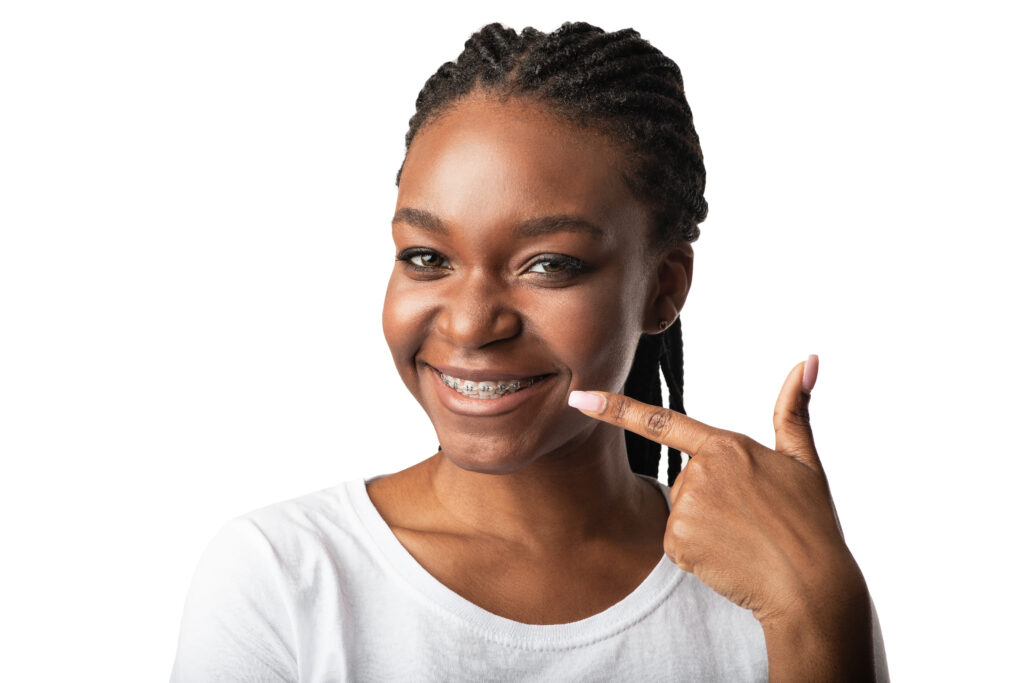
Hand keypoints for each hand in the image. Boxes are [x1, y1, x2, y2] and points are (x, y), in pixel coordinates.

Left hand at [569, 356, 873, 677]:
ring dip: (705, 526)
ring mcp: (685, 507)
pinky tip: (727, 557)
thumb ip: (793, 410)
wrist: (811, 588)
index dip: (614, 408)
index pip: (659, 421)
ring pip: (681, 511)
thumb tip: (809, 360)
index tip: (578, 397)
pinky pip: (676, 541)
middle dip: (711, 498)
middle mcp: (699, 472)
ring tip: (742, 539)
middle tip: (750, 519)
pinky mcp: (676, 541)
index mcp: (726, 446)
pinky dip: (698, 552)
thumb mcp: (804, 461)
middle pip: (685, 480)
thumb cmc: (811, 524)